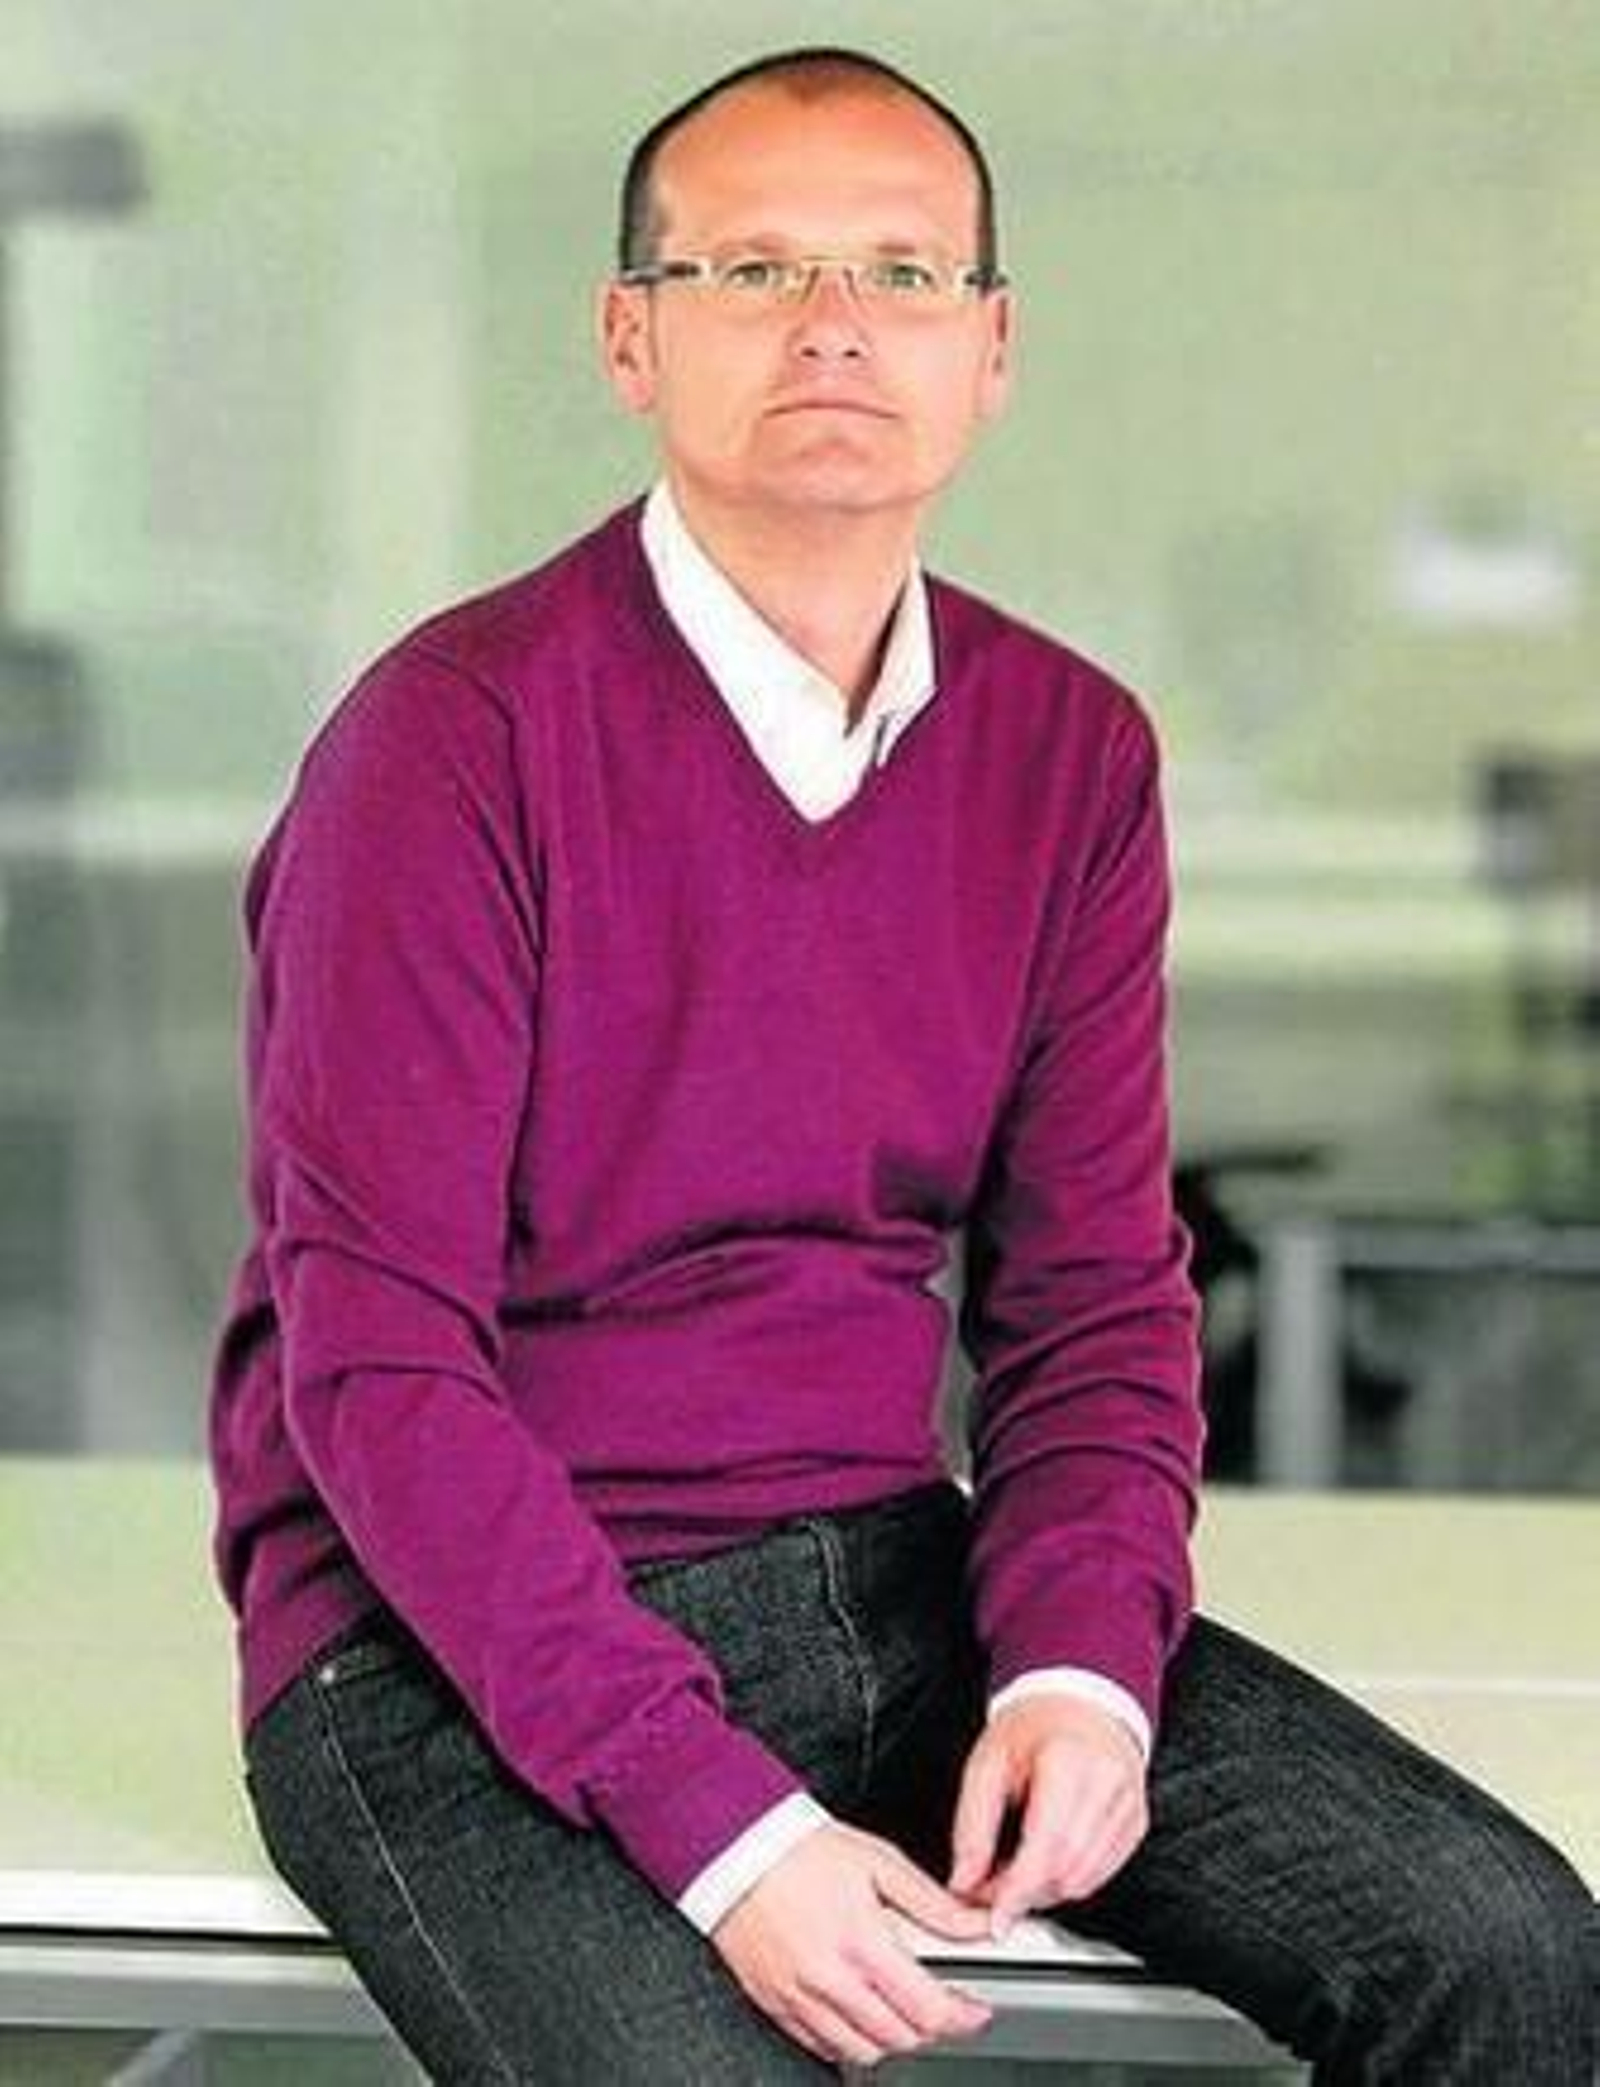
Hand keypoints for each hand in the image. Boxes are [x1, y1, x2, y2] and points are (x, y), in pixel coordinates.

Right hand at [710, 1821, 994, 2067]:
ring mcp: (799, 1998)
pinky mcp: (775, 2004)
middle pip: (899, 2038)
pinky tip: (856, 2008)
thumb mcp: (879, 1861)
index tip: (975, 2009)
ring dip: (891, 2036)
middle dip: (930, 2026)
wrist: (735, 1848)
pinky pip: (822, 2046)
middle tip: (940, 2001)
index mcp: (861, 1942)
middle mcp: (829, 1979)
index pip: (927, 2009)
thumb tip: (975, 1923)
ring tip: (898, 2004)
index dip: (962, 2016)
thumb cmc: (802, 1849)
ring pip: (862, 2051)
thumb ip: (932, 1902)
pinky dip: (848, 2038)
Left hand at [948, 1696, 1147, 1930]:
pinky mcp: (1136, 1823)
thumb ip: (973, 1825)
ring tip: (1016, 1869)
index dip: (1019, 1889)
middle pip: (1067, 1868)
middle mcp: (1107, 1783)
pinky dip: (1069, 1878)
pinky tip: (1046, 1861)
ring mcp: (1128, 1805)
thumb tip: (964, 1881)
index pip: (1047, 1844)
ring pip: (1085, 1878)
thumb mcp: (987, 1762)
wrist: (1077, 1705)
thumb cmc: (1032, 1728)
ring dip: (1046, 1889)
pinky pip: (1101, 1872)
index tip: (997, 1917)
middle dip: (1026, 1891)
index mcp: (1068, 1760)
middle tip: (991, 1886)